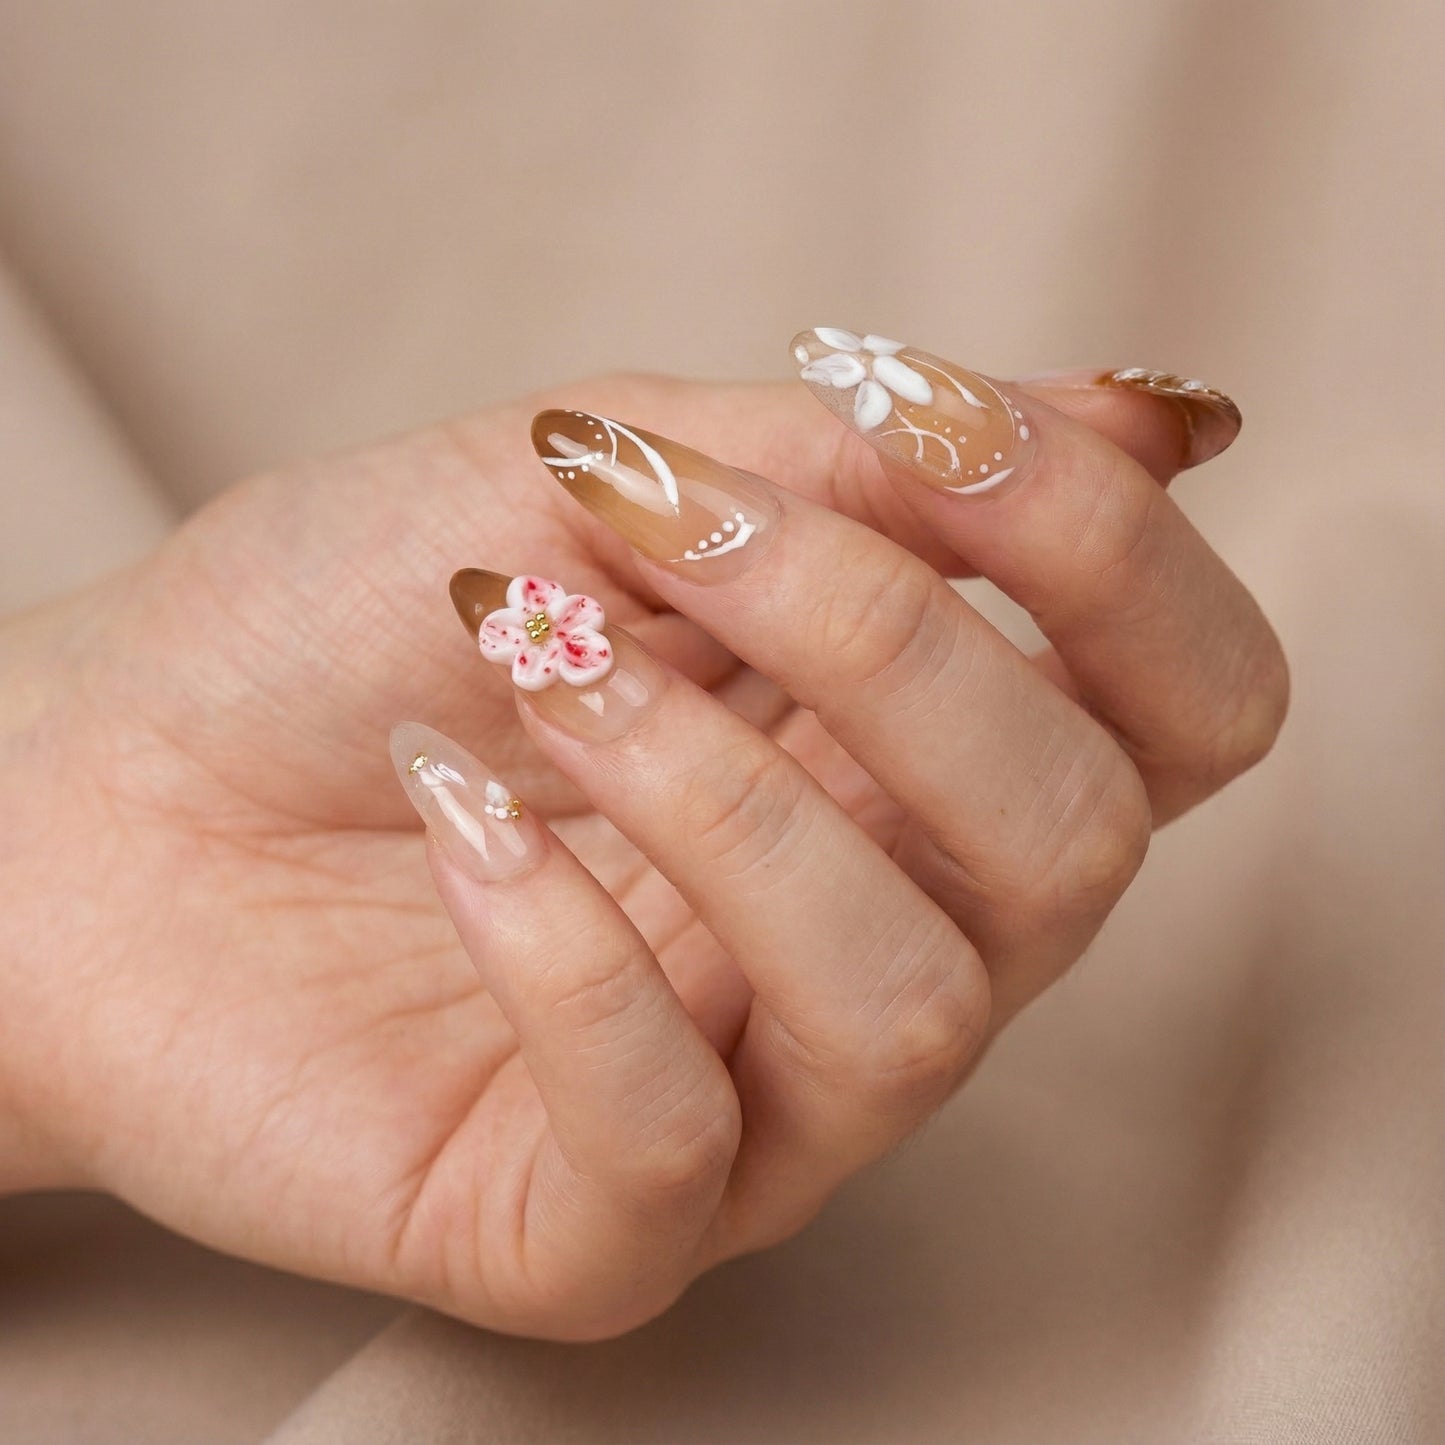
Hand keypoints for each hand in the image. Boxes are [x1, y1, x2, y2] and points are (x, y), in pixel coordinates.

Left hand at [0, 344, 1284, 1337]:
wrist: (106, 787)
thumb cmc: (349, 617)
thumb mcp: (599, 469)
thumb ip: (850, 461)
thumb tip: (1144, 416)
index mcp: (911, 761)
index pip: (1182, 702)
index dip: (1109, 553)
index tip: (920, 416)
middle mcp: (882, 935)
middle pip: (1077, 842)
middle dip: (885, 642)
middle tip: (670, 531)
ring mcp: (758, 1104)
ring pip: (904, 999)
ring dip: (720, 789)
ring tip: (539, 663)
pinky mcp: (601, 1228)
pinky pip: (677, 1141)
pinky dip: (566, 945)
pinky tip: (457, 807)